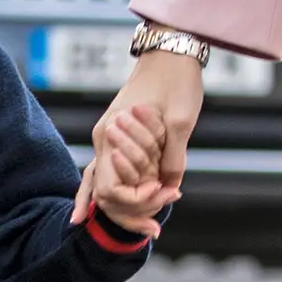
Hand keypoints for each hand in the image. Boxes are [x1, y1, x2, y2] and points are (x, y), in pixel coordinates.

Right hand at [71, 48, 204, 223]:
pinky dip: (108, 191)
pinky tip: (100, 212)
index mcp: (111, 135)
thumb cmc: (175, 83)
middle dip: (130, 212)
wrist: (169, 53)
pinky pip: (107, 170)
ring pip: (102, 183)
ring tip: (148, 229)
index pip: (110, 190)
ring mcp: (107, 136)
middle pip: (103, 192)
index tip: (165, 196)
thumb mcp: (181, 123)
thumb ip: (173, 158)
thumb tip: (168, 187)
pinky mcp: (116, 134)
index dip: (137, 202)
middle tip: (157, 227)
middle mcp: (103, 138)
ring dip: (125, 205)